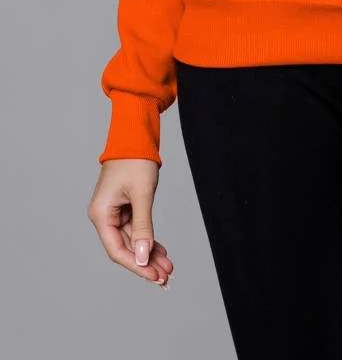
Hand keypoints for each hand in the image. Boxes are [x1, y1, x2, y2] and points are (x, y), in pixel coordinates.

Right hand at [87, 159, 173, 287]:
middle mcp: (103, 216)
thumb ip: (143, 227)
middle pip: (125, 248)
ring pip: (132, 240)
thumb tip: (143, 257)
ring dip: (149, 252)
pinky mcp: (123, 207)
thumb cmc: (136, 161)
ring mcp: (113, 212)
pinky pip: (136, 229)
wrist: (135, 136)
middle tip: (166, 277)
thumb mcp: (142, 195)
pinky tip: (161, 251)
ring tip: (168, 266)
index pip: (117, 250)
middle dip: (146, 262)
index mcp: (101, 214)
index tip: (154, 276)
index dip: (136, 265)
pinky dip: (148, 239)